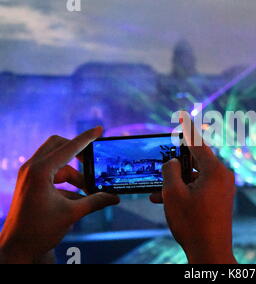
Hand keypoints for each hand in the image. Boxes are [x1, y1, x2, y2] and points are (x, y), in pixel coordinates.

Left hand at [0, 127, 119, 263]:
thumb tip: (116, 197)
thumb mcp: (73, 213)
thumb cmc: (40, 230)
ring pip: (57, 160)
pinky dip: (66, 180)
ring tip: (89, 190)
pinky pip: (52, 172)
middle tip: (94, 161)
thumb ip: (96, 201)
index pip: (68, 147)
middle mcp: (32, 168)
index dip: (86, 138)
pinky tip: (78, 196)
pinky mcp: (30, 182)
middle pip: (59, 145)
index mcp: (40, 171)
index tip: (99, 129)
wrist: (17, 247)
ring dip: (74, 172)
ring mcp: (29, 174)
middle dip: (78, 151)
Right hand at [150, 117, 236, 263]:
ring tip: (157, 193)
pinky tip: (166, 200)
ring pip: (195, 176)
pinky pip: (200, 187)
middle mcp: (222, 176)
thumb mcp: (173, 194)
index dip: (186, 130)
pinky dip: (184, 191)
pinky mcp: (220, 199)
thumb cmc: (193, 223)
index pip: (197, 143)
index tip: (182, 116)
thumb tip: (172, 162)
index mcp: (215, 170)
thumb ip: (170, 171)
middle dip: (175, 165)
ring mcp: (222, 188)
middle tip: (162, 165)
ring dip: (176, 182)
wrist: (210, 252)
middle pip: (196, 160)